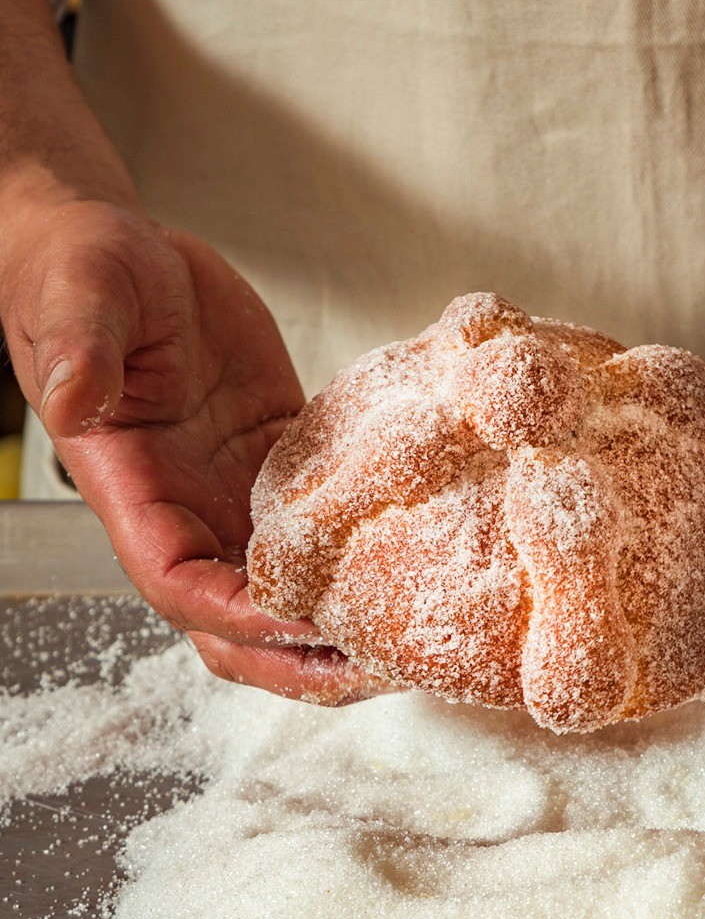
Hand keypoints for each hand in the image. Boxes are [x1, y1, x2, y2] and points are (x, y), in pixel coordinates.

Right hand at [0, 195, 375, 702]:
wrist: (127, 251)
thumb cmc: (85, 271)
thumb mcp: (80, 295)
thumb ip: (80, 350)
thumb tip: (76, 402)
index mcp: (133, 488)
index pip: (182, 586)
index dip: (243, 616)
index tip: (309, 621)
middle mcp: (186, 507)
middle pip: (236, 622)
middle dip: (299, 658)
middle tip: (379, 667)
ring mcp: (234, 491)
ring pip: (283, 590)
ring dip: (338, 625)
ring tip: (411, 638)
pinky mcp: (276, 462)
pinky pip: (317, 529)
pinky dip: (356, 557)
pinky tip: (413, 559)